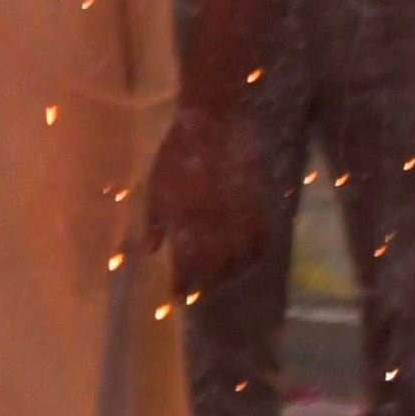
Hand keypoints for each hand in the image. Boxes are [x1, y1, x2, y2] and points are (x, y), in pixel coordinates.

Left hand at [149, 101, 281, 290]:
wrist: (216, 119)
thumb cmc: (179, 150)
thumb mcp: (156, 183)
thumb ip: (154, 219)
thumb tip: (151, 251)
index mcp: (183, 215)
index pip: (182, 261)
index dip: (180, 283)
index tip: (177, 296)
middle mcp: (212, 220)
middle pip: (213, 267)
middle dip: (205, 284)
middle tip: (200, 292)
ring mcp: (238, 212)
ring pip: (240, 258)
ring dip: (230, 273)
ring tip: (223, 278)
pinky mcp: (260, 202)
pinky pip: (263, 238)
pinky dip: (257, 253)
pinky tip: (250, 259)